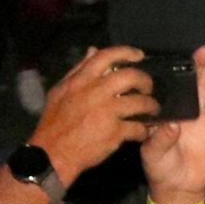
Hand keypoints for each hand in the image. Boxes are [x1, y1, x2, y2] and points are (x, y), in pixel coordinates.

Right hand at [32, 45, 155, 182]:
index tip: (139, 56)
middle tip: (148, 88)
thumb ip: (78, 70)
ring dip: (151, 106)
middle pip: (131, 77)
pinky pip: (138, 128)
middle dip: (145, 81)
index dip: (127, 52)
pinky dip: (143, 130)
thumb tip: (93, 50)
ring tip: (152, 110)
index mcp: (81, 80)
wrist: (52, 153)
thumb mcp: (60, 90)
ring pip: (141, 102)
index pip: (107, 56)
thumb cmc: (54, 121)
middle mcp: (96, 92)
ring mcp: (107, 112)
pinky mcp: (114, 132)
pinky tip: (142, 132)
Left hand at [138, 45, 204, 203]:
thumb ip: (161, 138)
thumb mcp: (154, 154)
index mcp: (164, 113)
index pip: (168, 89)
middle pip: (190, 83)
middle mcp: (182, 110)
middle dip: (195, 65)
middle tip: (202, 48)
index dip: (173, 74)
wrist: (181, 186)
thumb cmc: (160, 169)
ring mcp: (200, 116)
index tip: (176, 59)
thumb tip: (173, 123)